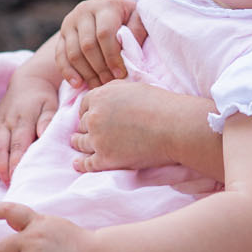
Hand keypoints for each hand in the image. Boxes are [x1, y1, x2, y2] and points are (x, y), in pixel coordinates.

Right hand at [0, 72, 58, 183]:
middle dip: (2, 169)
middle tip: (10, 183)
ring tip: (3, 178)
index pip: (18, 144)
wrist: (27, 83)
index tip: (19, 177)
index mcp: (22, 119)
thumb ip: (48, 122)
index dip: (16, 162)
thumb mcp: (51, 107)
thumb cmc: (42, 100)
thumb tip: (45, 135)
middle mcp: (4, 122)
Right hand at [56, 0, 146, 89]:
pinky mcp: (61, 34)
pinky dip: (68, 72)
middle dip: (100, 68)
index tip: (120, 74)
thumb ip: (138, 30)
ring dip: (86, 73)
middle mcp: (84, 11)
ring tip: (98, 86)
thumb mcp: (138, 18)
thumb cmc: (128, 18)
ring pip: (73, 53)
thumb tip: (130, 49)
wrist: (108, 11)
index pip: (104, 34)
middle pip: (87, 45)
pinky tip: (78, 84)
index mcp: (105, 7)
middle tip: (109, 83)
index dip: (112, 56)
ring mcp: (70, 22)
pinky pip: (60, 56)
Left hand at [71, 80, 190, 172]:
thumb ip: (114, 90)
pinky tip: (78, 164)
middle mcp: (94, 117)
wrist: (174, 127)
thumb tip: (105, 95)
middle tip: (88, 132)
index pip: (84, 106)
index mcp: (100, 97)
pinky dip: (81, 164)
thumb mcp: (133, 87)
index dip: (88, 112)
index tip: (92, 118)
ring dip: (79, 143)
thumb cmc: (160, 105)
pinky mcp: (105, 159)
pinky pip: (87, 163)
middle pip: (83, 124)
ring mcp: (98, 139)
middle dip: (87, 127)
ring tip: (78, 145)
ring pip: (81, 142)